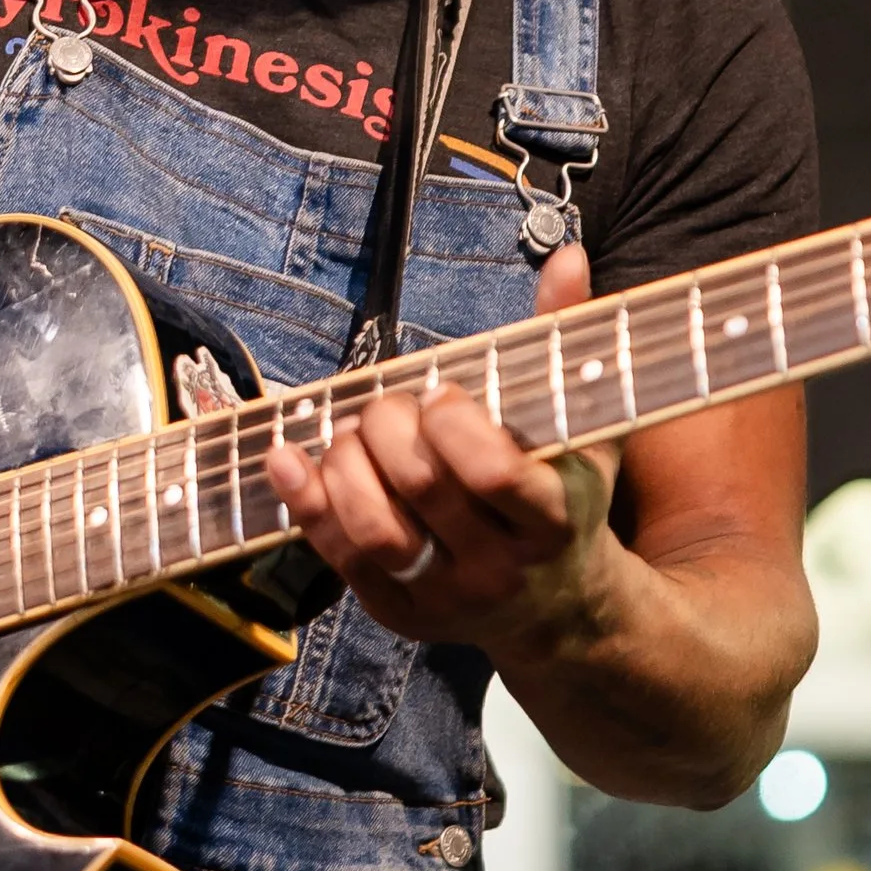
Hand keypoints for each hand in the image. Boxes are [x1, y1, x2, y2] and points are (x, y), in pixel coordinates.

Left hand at [265, 242, 620, 664]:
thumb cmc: (566, 499)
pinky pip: (339, 556)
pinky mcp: (400, 614)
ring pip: (373, 527)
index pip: (492, 473)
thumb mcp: (583, 426)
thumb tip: (567, 257)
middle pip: (420, 486)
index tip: (441, 396)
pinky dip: (305, 501)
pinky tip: (288, 458)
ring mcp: (447, 596)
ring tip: (352, 431)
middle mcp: (500, 567)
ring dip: (344, 462)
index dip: (452, 423)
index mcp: (552, 517)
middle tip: (389, 407)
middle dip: (388, 426)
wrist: (560, 608)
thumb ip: (564, 342)